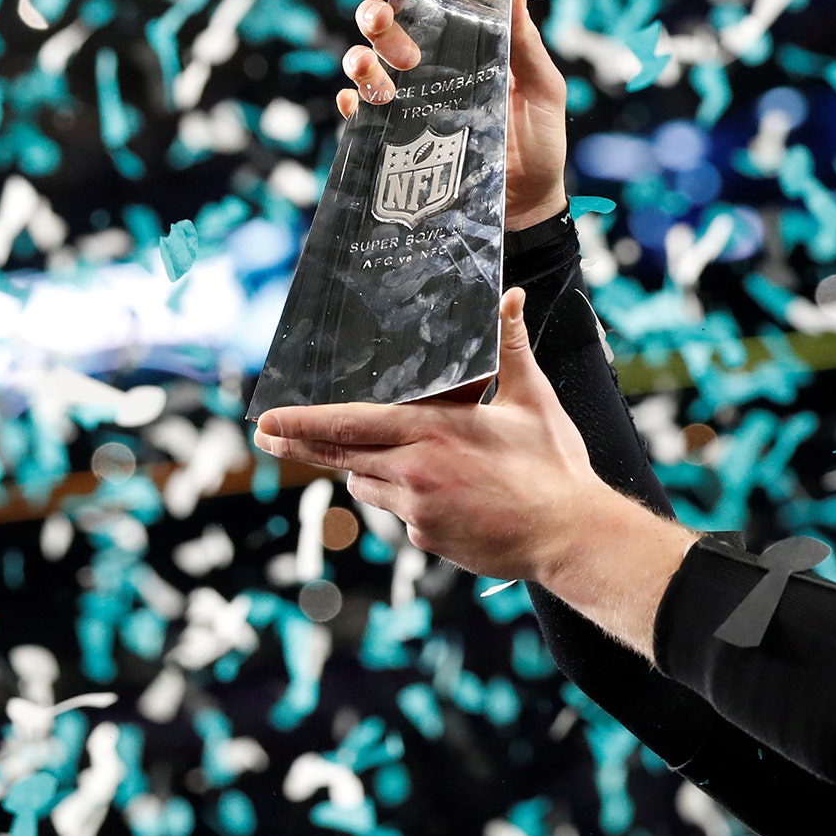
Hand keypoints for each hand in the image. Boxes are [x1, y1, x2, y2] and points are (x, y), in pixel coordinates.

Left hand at [252, 288, 606, 581]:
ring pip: (371, 483)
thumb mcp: (532, 399)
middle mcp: (414, 471)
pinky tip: (454, 496)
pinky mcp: (426, 539)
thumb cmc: (553, 466)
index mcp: (432, 431)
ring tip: (419, 463)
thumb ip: (510, 347)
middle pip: (341, 456)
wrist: (569, 535)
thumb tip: (511, 296)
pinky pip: (401, 513)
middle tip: (266, 438)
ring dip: (376, 469)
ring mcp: (417, 511)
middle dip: (300, 445)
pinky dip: (411, 500)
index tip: (267, 421)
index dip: (303, 422)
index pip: (349, 424)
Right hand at [338, 0, 571, 230]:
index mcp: (465, 41)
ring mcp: (409, 99)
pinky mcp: (395, 137)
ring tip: (374, 65)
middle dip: (376, 12)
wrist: (529, 207)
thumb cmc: (541, 144)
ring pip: (365, 63)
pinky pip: (360, 113)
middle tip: (384, 18)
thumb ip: (525, 42)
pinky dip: (354, 102)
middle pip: (386, 23)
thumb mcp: (542, 89)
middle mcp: (430, 63)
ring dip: (360, 55)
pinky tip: (360, 103)